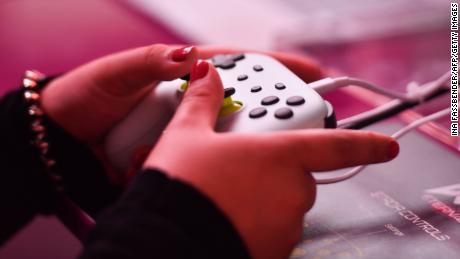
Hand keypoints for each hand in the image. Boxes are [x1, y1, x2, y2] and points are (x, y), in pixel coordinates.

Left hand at [40, 44, 321, 181]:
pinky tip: (223, 168)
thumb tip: (193, 59)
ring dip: (246, 141)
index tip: (311, 73)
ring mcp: (188, 129)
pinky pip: (205, 157)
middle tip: (297, 122)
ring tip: (258, 151)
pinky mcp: (180, 154)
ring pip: (230, 134)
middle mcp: (192, 100)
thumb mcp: (119, 72)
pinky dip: (216, 162)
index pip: (239, 64)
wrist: (65, 141)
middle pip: (245, 101)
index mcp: (184, 71)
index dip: (278, 66)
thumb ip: (153, 63)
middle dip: (273, 110)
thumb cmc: (89, 95)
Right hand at [143, 60, 398, 258]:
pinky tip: (228, 217)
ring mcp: (286, 224)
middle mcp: (292, 191)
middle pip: (298, 175)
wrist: (165, 238)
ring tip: (226, 195)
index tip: (388, 147)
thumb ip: (203, 102)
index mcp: (280, 155)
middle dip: (275, 170)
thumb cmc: (182, 186)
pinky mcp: (274, 249)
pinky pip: (273, 230)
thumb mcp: (186, 135)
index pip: (336, 145)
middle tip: (239, 167)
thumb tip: (206, 76)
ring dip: (264, 198)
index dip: (366, 143)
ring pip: (284, 205)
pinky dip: (257, 223)